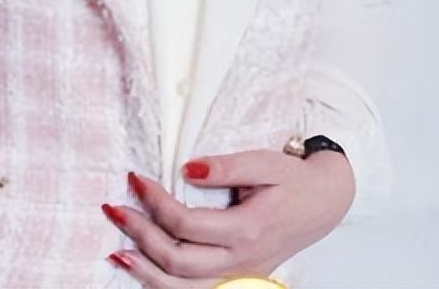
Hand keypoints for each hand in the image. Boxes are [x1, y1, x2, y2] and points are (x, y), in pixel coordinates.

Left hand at [102, 149, 355, 284]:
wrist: (324, 202)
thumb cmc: (293, 180)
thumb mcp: (263, 162)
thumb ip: (225, 166)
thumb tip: (187, 170)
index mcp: (246, 230)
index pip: (186, 224)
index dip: (155, 202)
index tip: (134, 177)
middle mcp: (240, 261)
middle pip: (177, 261)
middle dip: (140, 235)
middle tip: (114, 208)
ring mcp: (239, 275)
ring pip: (183, 288)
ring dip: (145, 270)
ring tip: (116, 249)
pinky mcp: (236, 278)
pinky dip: (164, 285)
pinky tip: (143, 270)